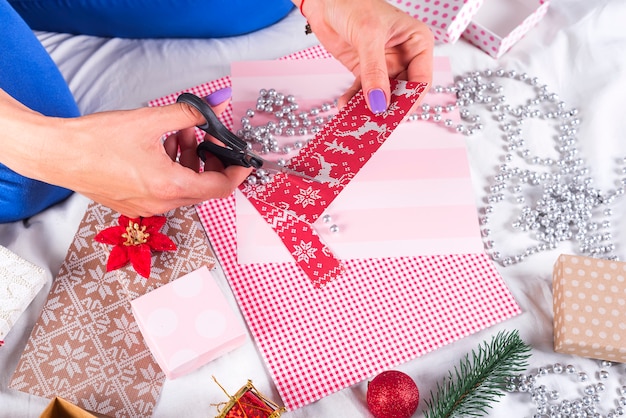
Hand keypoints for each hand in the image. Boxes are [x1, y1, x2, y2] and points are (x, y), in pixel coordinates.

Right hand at [0, 88, 251, 217]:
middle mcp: (161, 203)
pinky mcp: (133, 205)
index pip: (221, 188)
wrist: (58, 154)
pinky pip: (165, 191)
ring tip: (174, 136)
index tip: (242, 160)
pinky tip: (157, 149)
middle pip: (203, 188)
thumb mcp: (151, 120)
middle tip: (202, 138)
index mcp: (170, 186)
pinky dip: (171, 172)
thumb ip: (190, 113)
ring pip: (183, 188)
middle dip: (208, 161)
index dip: (236, 172)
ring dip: (188, 163)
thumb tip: (217, 105)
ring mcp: (146, 208)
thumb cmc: (97, 141)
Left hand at [296, 0, 433, 112]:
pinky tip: (345, 108)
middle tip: (375, 124)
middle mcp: (405, 56)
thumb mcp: (367, 36)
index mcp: (417, 43)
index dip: (410, 101)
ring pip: (383, 96)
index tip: (395, 117)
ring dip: (369, 108)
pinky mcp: (364, 70)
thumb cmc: (353, 3)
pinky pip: (363, 92)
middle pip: (403, 92)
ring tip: (357, 120)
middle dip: (389, 108)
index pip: (421, 80)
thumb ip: (374, 72)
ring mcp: (384, 65)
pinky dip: (354, 101)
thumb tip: (379, 103)